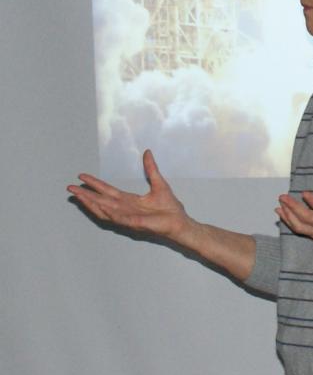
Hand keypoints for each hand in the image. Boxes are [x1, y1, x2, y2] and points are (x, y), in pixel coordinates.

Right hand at [67, 149, 187, 240]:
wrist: (179, 221)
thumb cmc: (170, 207)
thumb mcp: (159, 183)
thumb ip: (150, 168)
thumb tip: (147, 152)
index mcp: (129, 200)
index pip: (107, 191)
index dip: (94, 184)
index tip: (81, 176)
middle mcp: (125, 209)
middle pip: (100, 201)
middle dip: (85, 195)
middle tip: (70, 188)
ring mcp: (128, 217)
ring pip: (104, 210)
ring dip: (91, 203)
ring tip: (78, 196)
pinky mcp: (135, 223)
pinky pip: (118, 217)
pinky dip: (108, 212)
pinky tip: (99, 205)